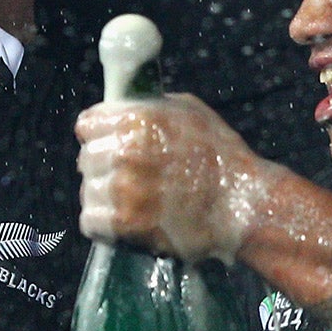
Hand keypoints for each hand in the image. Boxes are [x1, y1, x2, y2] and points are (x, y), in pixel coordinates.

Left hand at [75, 93, 271, 263]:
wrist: (245, 207)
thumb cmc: (222, 157)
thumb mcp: (188, 112)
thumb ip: (149, 106)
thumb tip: (123, 104)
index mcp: (136, 120)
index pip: (87, 124)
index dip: (97, 134)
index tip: (106, 143)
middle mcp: (124, 152)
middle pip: (86, 159)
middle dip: (103, 167)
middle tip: (126, 177)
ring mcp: (123, 190)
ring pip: (88, 192)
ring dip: (104, 197)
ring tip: (130, 202)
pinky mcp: (125, 224)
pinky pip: (91, 222)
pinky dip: (104, 225)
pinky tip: (124, 222)